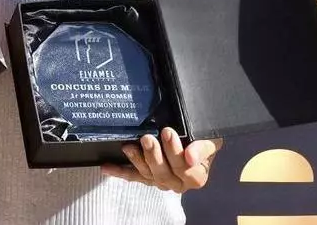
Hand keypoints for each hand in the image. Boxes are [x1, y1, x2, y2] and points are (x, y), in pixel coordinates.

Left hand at [100, 128, 220, 192]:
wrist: (194, 140)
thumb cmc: (202, 138)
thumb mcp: (210, 139)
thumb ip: (203, 148)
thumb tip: (190, 157)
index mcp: (196, 176)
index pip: (186, 169)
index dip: (176, 153)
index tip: (168, 132)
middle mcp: (178, 183)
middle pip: (164, 174)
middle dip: (154, 156)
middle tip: (147, 138)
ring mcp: (160, 180)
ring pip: (148, 175)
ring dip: (137, 160)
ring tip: (129, 147)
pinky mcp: (146, 176)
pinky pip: (132, 175)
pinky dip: (119, 171)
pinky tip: (106, 167)